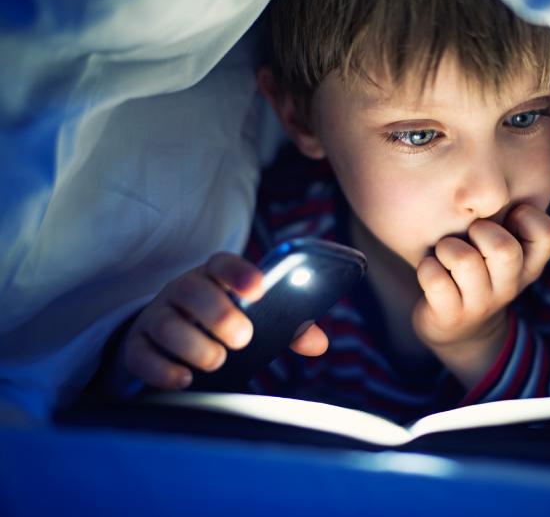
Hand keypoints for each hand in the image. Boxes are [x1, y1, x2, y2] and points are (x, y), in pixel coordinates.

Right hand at [123, 252, 327, 389]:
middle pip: (191, 289)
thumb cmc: (222, 322)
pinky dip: (161, 369)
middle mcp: (181, 291)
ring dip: (192, 344)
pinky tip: (184, 379)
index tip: (259, 289)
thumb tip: (318, 343)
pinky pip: (140, 355)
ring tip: (217, 361)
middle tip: (242, 337)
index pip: (222, 264)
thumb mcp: (254, 318)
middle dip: (217, 312)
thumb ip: (288, 328)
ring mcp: (157, 316)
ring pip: (163, 323)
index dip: (240, 273)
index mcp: (213, 278)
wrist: (168, 335)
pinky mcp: (138, 346)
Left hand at [413, 205, 549, 388]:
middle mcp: (509, 285)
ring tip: (444, 253)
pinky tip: (430, 268)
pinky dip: (427, 268)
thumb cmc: (479, 274)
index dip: (527, 216)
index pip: (549, 234)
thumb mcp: (502, 253)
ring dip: (447, 248)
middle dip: (480, 230)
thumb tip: (491, 178)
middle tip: (468, 234)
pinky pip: (436, 281)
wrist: (458, 329)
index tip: (506, 218)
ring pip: (465, 261)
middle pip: (505, 249)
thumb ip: (506, 221)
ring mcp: (481, 303)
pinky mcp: (450, 315)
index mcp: (529, 265)